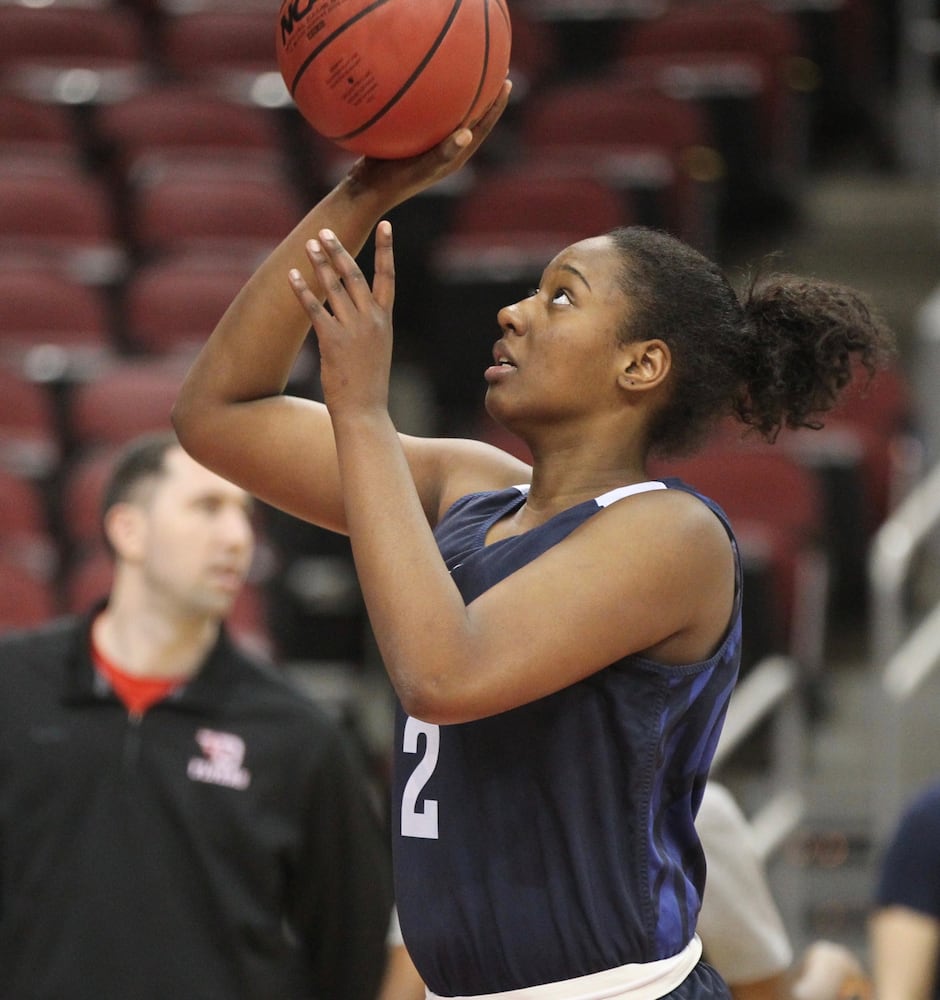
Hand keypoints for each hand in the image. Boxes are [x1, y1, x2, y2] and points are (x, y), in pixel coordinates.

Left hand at [288, 221, 394, 417]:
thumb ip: (368, 325)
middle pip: (355, 275)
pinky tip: (293, 274)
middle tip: (326, 231)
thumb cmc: (369, 384)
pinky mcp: (331, 341)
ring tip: (309, 243)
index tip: (387, 225)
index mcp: (385, 320)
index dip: (387, 250)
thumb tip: (354, 308)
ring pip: (334, 286)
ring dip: (320, 262)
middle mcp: (371, 320)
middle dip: (339, 250)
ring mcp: (352, 329)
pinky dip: (302, 289)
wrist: (364, 410)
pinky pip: (314, 308)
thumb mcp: (376, 349)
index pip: (388, 277)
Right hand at [347, 79, 511, 209]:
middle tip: (496, 69)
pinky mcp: (412, 142)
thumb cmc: (394, 181)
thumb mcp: (420, 167)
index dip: (496, 106)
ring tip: (464, 68)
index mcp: (454, 157)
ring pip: (450, 116)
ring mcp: (428, 146)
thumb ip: (444, 153)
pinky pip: (428, 116)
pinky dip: (430, 98)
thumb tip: (468, 134)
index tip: (507, 81)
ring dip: (460, 95)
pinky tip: (421, 79)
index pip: (482, 127)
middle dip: (484, 95)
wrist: (365, 190)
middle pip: (471, 119)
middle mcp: (445, 151)